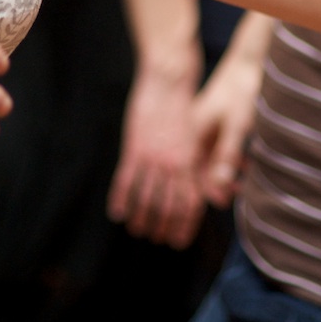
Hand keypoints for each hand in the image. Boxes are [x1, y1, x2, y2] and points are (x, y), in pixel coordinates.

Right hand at [108, 67, 204, 247]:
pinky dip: (121, 198)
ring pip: (147, 197)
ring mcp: (154, 157)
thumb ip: (197, 162)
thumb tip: (204, 186)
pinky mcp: (135, 147)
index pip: (191, 204)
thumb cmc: (185, 106)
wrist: (169, 80)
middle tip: (156, 239)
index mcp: (192, 162)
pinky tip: (116, 213)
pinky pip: (126, 180)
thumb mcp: (197, 137)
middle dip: (163, 227)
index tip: (179, 241)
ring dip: (141, 218)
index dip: (185, 225)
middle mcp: (175, 164)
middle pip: (169, 206)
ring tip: (137, 230)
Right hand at [190, 44, 261, 207]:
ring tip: (246, 184)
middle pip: (200, 168)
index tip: (225, 203)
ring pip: (211, 159)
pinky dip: (232, 160)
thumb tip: (220, 187)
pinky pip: (219, 148)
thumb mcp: (238, 126)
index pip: (193, 172)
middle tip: (238, 196)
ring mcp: (204, 126)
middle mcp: (194, 131)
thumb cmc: (243, 90)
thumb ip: (228, 156)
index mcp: (193, 132)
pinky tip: (247, 165)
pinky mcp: (216, 122)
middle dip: (218, 185)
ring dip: (227, 173)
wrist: (250, 61)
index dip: (207, 190)